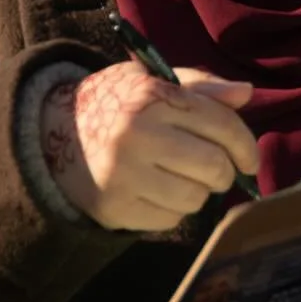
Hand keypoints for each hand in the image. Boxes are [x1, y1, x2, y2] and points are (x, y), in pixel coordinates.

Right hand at [40, 63, 259, 231]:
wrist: (50, 134)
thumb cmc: (114, 105)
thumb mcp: (149, 82)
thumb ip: (198, 86)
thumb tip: (246, 94)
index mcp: (151, 97)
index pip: (221, 124)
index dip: (245, 145)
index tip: (250, 160)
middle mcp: (137, 134)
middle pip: (214, 167)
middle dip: (224, 173)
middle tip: (215, 171)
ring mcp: (124, 174)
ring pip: (195, 199)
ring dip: (196, 192)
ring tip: (178, 178)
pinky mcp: (114, 207)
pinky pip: (169, 220)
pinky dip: (170, 210)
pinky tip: (153, 192)